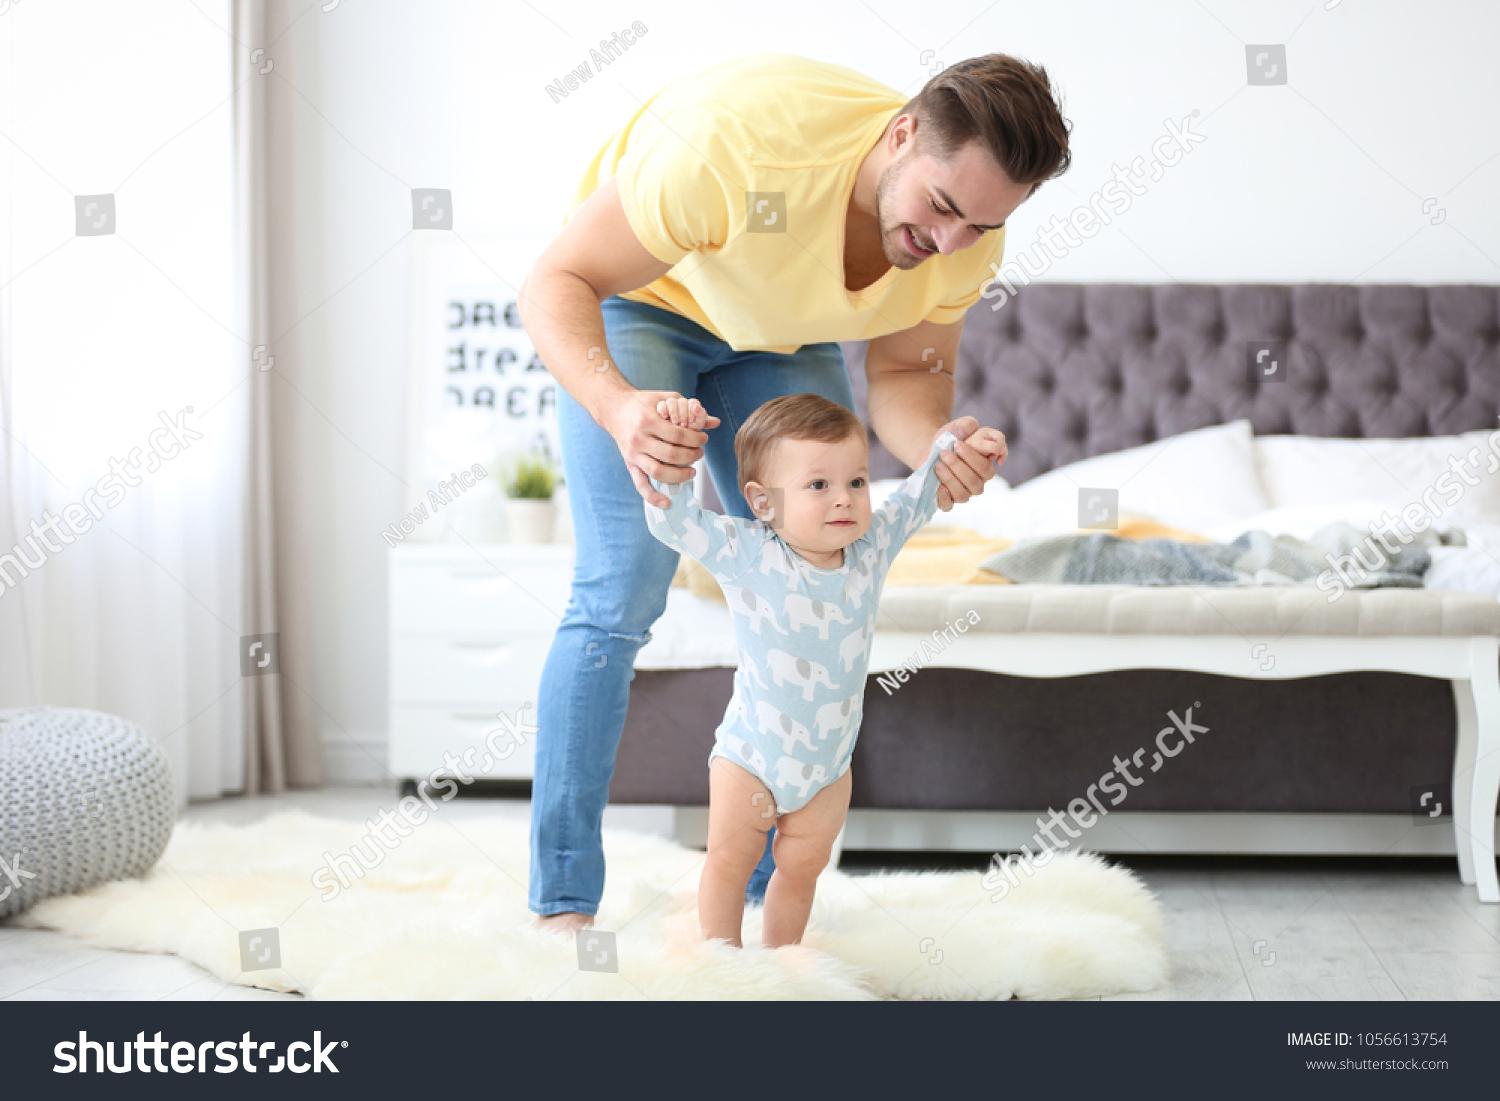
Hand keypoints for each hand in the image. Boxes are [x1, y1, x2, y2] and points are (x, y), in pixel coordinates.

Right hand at [604, 390, 720, 508]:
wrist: (614, 408)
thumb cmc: (643, 402)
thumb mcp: (665, 398)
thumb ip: (689, 408)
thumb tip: (715, 422)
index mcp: (647, 420)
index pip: (678, 435)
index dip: (695, 439)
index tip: (703, 439)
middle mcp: (638, 439)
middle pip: (671, 455)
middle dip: (691, 456)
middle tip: (700, 453)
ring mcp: (633, 454)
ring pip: (658, 472)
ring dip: (679, 475)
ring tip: (692, 472)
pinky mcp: (629, 464)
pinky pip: (640, 484)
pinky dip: (652, 497)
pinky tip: (666, 503)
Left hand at [931, 415, 1006, 511]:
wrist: (930, 449)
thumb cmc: (949, 439)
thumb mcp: (958, 427)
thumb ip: (967, 425)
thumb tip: (967, 432)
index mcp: (985, 467)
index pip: (987, 469)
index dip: (974, 458)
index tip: (958, 444)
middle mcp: (977, 483)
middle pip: (975, 482)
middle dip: (959, 467)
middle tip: (945, 453)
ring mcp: (963, 493)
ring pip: (963, 494)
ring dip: (951, 479)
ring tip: (939, 465)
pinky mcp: (947, 500)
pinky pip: (949, 506)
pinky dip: (944, 498)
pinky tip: (939, 487)